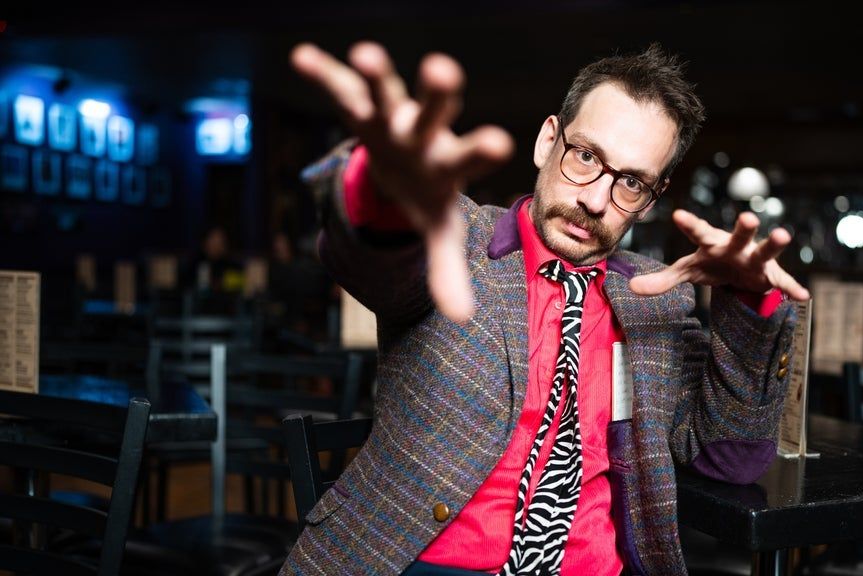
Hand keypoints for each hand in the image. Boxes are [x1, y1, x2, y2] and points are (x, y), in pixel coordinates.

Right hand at [290, 42, 514, 323]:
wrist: (406, 165)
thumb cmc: (428, 196)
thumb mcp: (439, 231)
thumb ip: (447, 269)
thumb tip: (462, 318)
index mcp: (446, 163)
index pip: (469, 156)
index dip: (481, 150)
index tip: (500, 143)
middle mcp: (421, 134)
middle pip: (432, 111)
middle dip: (435, 92)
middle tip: (443, 69)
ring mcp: (389, 117)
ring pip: (384, 91)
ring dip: (375, 73)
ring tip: (365, 53)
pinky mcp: (359, 107)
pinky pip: (339, 87)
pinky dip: (322, 73)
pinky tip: (302, 57)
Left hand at [629, 210, 809, 300]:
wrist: (738, 272)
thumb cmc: (711, 264)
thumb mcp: (686, 271)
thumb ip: (662, 280)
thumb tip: (631, 288)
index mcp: (711, 243)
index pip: (698, 232)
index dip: (689, 224)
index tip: (677, 215)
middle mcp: (735, 247)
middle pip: (738, 236)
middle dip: (743, 228)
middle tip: (747, 217)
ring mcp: (754, 259)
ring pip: (764, 251)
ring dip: (773, 244)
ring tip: (783, 234)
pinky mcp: (770, 275)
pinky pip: (782, 282)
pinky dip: (791, 288)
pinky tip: (803, 296)